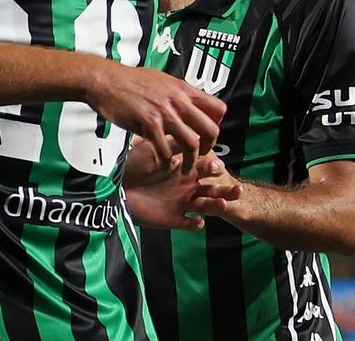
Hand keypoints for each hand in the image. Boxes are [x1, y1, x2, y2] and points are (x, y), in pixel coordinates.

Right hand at [89, 66, 225, 172]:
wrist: (105, 80)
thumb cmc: (128, 79)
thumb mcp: (161, 79)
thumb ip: (177, 93)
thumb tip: (189, 102)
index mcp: (183, 89)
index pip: (218, 108)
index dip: (217, 124)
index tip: (206, 133)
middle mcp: (178, 101)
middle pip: (211, 130)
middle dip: (209, 147)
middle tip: (201, 154)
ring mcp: (164, 113)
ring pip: (192, 144)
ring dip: (190, 161)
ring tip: (184, 167)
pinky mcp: (149, 125)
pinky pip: (166, 151)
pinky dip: (167, 162)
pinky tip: (163, 163)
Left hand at [124, 152, 241, 230]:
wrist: (118, 186)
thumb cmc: (135, 165)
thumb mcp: (152, 151)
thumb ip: (168, 145)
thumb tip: (185, 131)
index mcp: (186, 170)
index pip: (206, 168)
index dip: (214, 168)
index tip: (220, 166)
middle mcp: (188, 187)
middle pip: (213, 189)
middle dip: (225, 190)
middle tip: (236, 189)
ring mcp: (183, 203)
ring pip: (206, 206)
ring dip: (216, 206)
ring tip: (223, 205)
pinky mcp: (175, 219)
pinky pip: (188, 224)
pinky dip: (194, 224)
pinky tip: (197, 222)